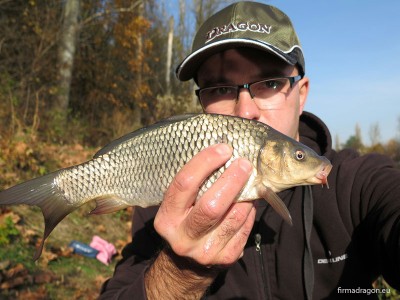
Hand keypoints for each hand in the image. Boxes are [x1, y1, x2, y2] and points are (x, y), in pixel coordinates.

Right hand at [154, 143, 255, 266]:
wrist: (186, 262)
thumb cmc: (184, 220)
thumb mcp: (178, 204)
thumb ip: (193, 183)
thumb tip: (221, 151)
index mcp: (166, 218)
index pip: (184, 184)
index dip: (206, 162)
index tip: (224, 148)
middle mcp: (183, 237)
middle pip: (211, 206)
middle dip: (231, 180)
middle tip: (244, 163)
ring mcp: (205, 251)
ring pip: (234, 216)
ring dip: (246, 195)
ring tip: (248, 180)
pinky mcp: (226, 258)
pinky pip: (245, 228)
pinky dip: (250, 210)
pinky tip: (247, 201)